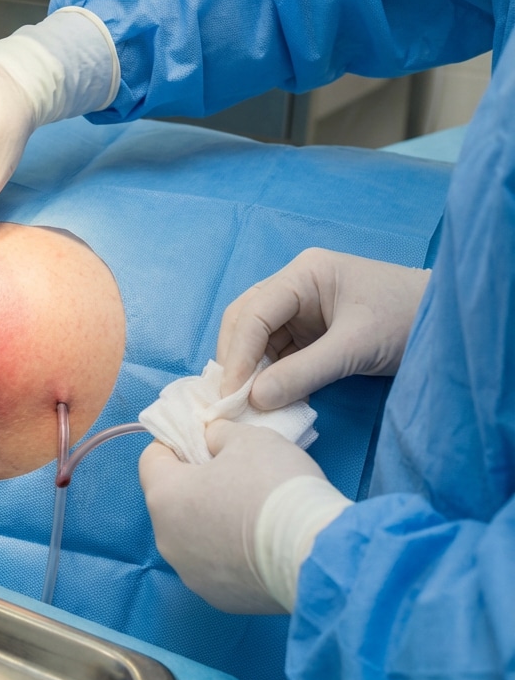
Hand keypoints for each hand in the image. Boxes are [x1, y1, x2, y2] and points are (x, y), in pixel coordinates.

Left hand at [139, 420, 326, 612]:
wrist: (316, 553)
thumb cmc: (274, 486)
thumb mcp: (248, 439)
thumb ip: (219, 435)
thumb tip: (211, 441)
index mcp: (164, 497)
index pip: (152, 461)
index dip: (176, 445)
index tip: (202, 442)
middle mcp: (167, 540)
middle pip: (172, 502)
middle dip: (196, 486)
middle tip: (234, 476)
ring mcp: (191, 574)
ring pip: (193, 538)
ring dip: (212, 523)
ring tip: (253, 513)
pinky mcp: (219, 599)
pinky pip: (217, 567)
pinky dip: (231, 555)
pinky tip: (262, 546)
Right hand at [216, 248, 430, 408]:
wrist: (449, 325)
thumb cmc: (407, 319)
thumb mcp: (355, 347)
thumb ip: (303, 373)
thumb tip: (255, 400)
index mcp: (303, 274)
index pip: (253, 312)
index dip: (237, 355)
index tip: (231, 394)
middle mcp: (294, 287)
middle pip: (244, 322)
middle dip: (236, 361)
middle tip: (230, 401)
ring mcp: (300, 310)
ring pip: (256, 341)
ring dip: (250, 373)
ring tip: (247, 406)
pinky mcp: (309, 333)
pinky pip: (277, 355)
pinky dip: (270, 378)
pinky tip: (269, 400)